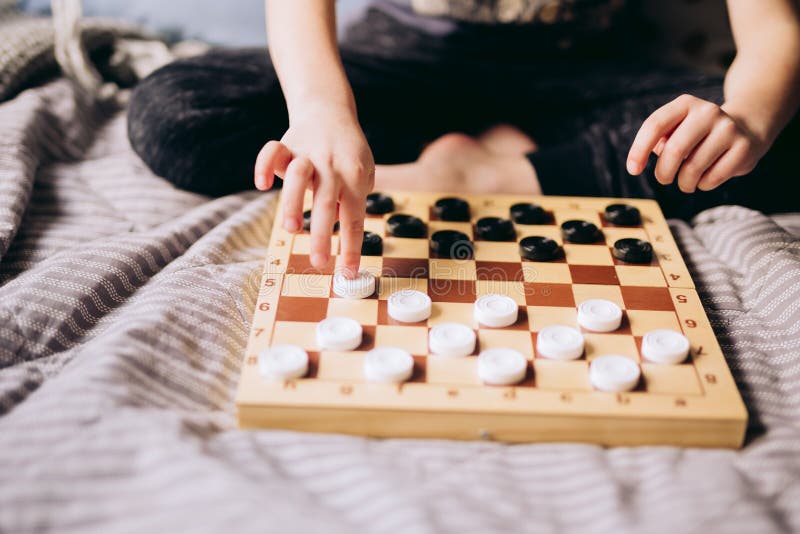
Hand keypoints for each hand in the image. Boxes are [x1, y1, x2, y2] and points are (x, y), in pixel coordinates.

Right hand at [254, 102, 374, 275]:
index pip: (354, 218)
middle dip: (321, 237)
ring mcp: (308, 154)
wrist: (330, 110)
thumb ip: (355, 200)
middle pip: (328, 204)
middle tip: (317, 263)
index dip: (351, 247)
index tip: (346, 273)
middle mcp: (332, 167)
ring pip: (299, 176)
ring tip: (291, 229)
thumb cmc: (348, 152)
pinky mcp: (286, 145)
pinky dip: (264, 166)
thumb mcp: (364, 173)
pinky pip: (272, 151)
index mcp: (354, 178)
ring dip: (294, 203)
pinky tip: (262, 184)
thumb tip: (349, 239)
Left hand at [627, 94, 767, 192]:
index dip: (639, 150)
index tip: (633, 170)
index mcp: (685, 104)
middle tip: (664, 179)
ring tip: (685, 181)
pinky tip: (705, 179)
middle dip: (663, 173)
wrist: (747, 128)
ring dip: (684, 183)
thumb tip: (642, 159)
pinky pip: (712, 178)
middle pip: (674, 150)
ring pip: (692, 169)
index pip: (655, 125)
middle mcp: (708, 112)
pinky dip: (702, 185)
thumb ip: (659, 139)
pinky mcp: (743, 147)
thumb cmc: (698, 134)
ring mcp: (728, 128)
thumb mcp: (677, 128)